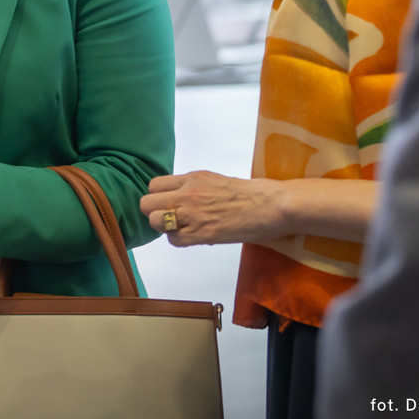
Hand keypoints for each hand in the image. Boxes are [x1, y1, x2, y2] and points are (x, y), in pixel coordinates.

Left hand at [139, 170, 284, 246]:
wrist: (271, 205)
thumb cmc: (252, 193)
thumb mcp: (217, 181)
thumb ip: (196, 187)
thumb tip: (183, 198)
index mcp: (193, 178)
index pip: (154, 185)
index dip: (159, 198)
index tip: (168, 204)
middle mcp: (188, 193)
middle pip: (147, 204)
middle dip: (156, 212)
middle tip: (171, 219)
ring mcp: (193, 213)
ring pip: (155, 221)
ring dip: (165, 227)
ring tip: (180, 229)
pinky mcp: (201, 233)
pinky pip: (173, 240)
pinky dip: (180, 241)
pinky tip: (193, 237)